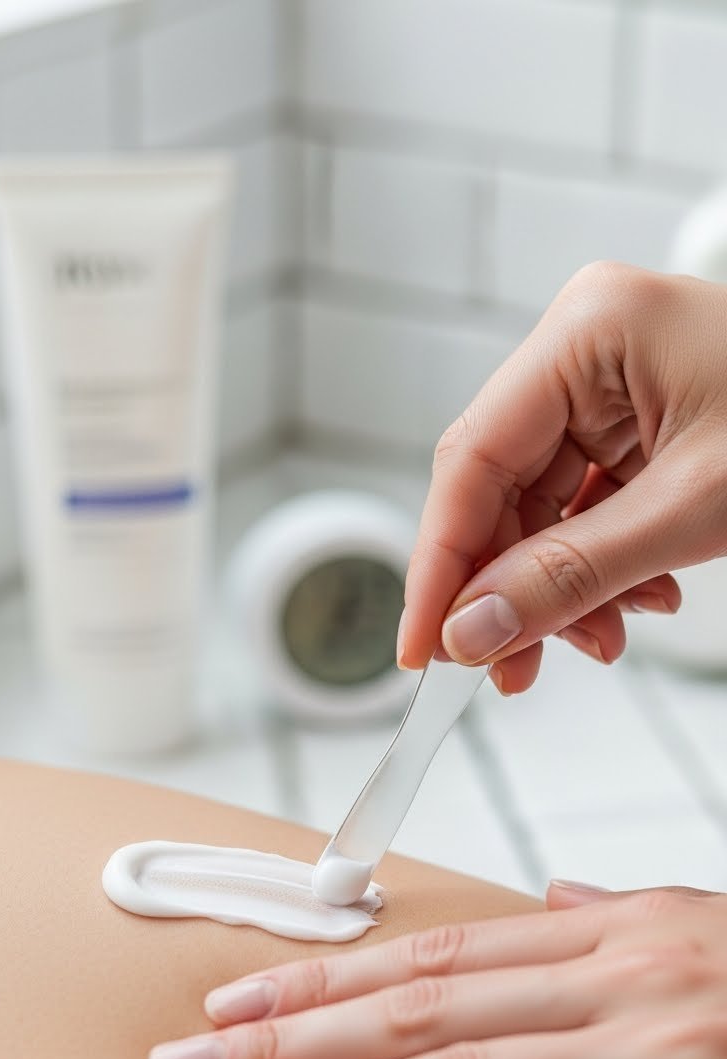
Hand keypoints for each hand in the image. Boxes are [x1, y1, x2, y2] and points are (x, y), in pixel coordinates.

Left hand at [149, 883, 726, 1058]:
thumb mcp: (716, 934)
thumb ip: (625, 918)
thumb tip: (554, 898)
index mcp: (618, 929)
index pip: (435, 950)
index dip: (324, 976)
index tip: (233, 997)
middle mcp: (621, 976)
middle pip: (418, 1005)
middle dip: (288, 1037)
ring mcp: (655, 1050)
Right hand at [399, 263, 726, 694]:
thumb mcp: (691, 513)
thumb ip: (571, 577)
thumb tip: (475, 631)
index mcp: (588, 331)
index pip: (471, 459)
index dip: (440, 565)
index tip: (425, 647)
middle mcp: (585, 346)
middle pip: (500, 486)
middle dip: (508, 587)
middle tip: (508, 670)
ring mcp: (610, 381)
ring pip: (540, 505)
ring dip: (559, 586)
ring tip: (596, 642)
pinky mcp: (636, 418)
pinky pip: (586, 503)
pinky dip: (599, 565)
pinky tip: (633, 603)